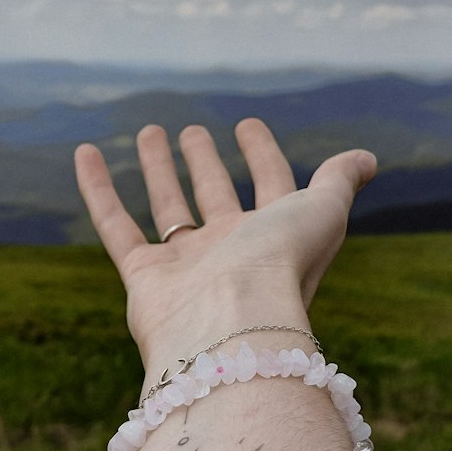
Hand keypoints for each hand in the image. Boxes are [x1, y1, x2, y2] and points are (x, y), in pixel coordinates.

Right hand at [74, 118, 376, 378]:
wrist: (229, 326)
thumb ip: (339, 181)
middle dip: (206, 163)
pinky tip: (85, 153)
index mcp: (277, 239)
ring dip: (159, 170)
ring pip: (169, 207)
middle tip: (192, 131)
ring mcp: (186, 268)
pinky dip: (98, 190)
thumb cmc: (281, 266)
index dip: (263, 156)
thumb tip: (366, 158)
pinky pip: (115, 225)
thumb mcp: (322, 211)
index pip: (272, 187)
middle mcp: (232, 255)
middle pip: (217, 198)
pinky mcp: (144, 278)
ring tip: (151, 131)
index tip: (247, 125)